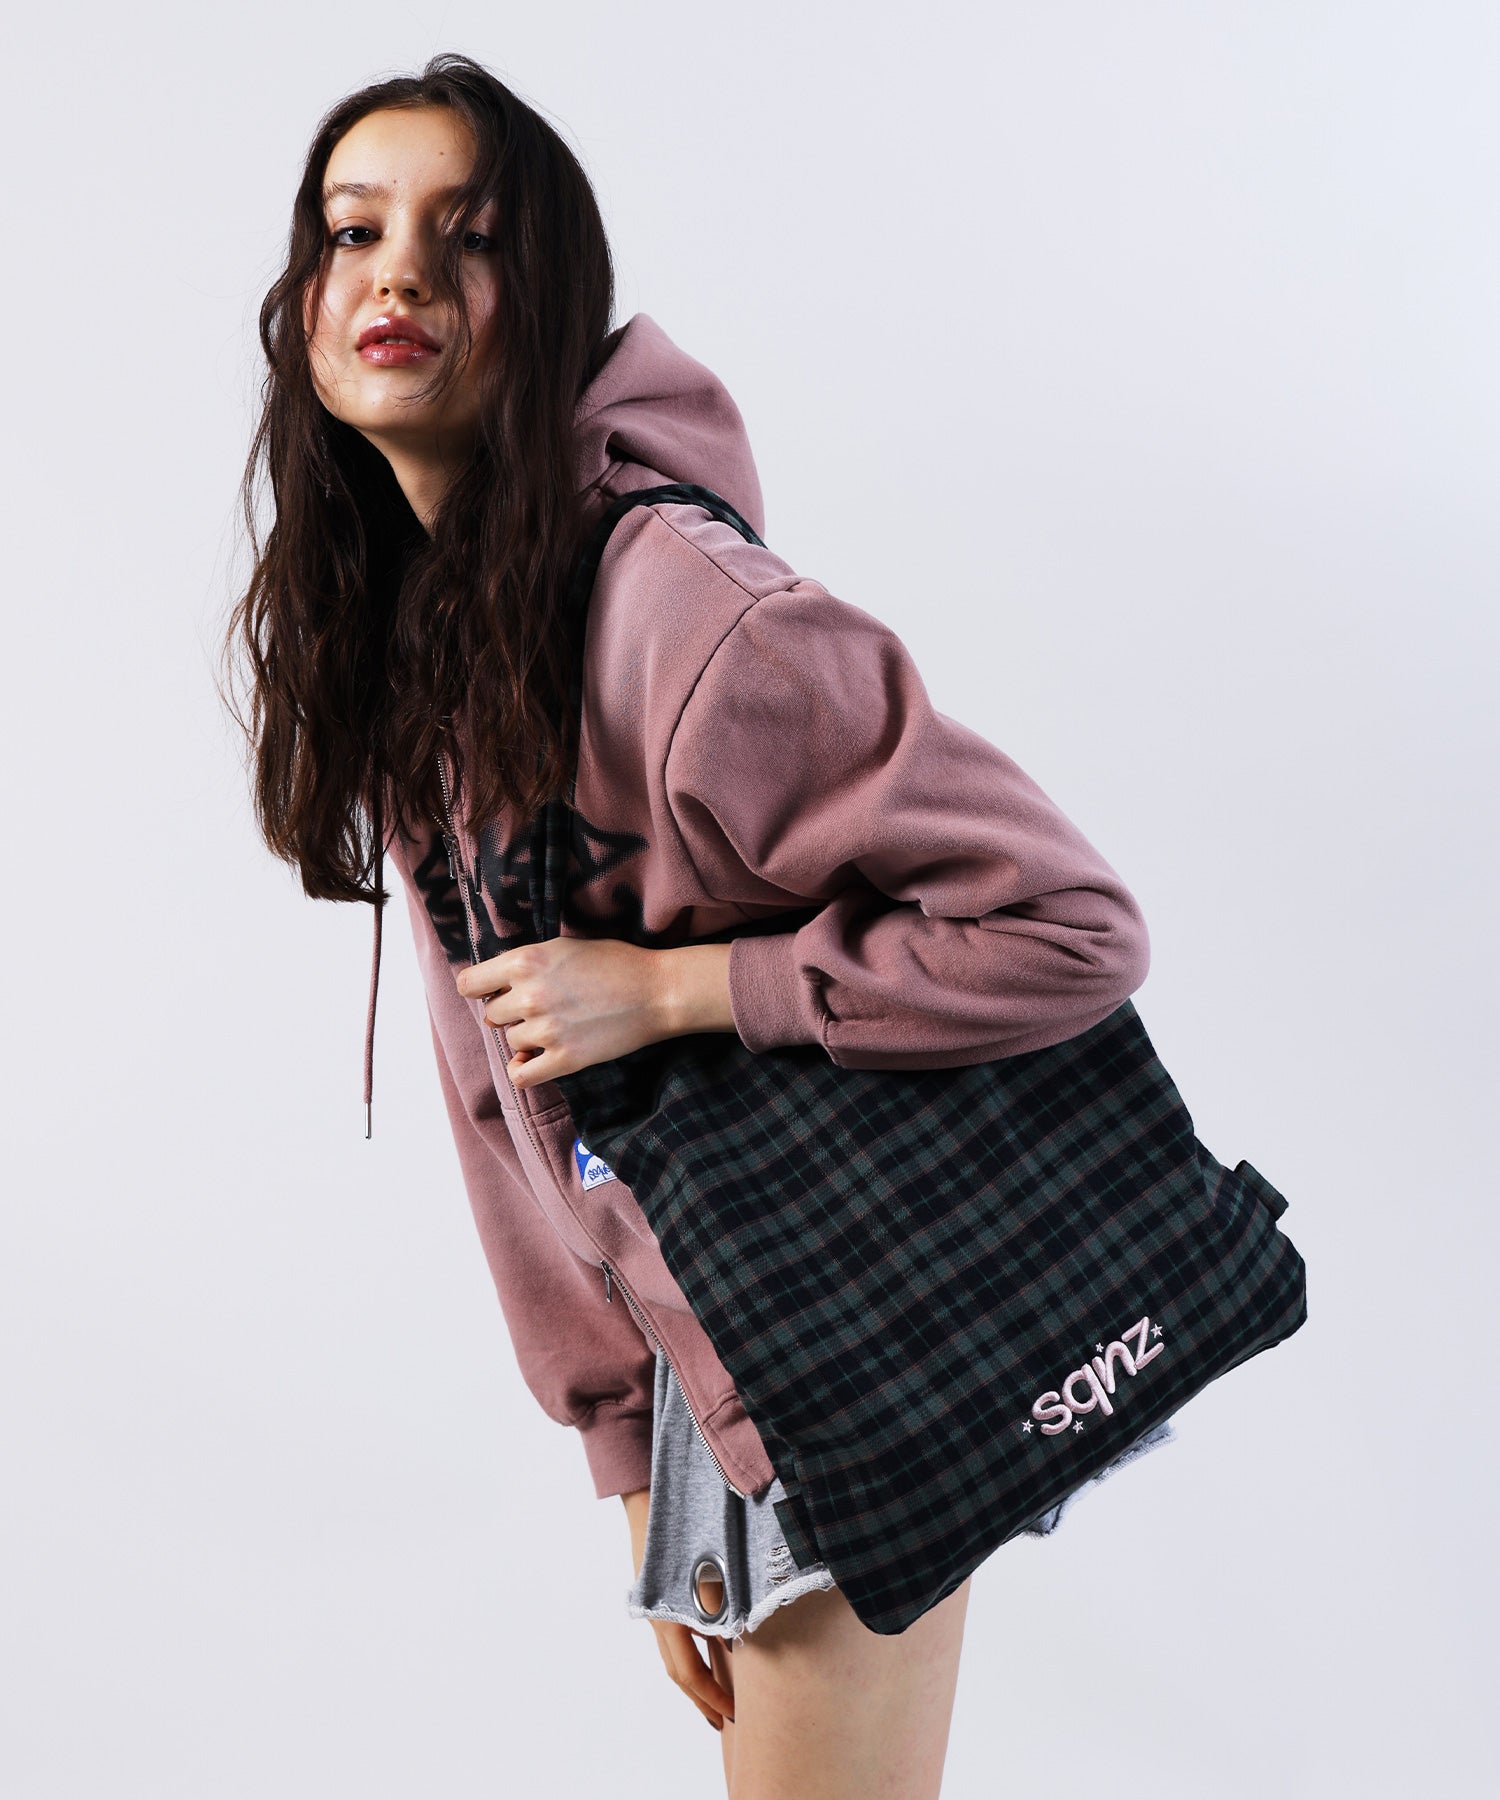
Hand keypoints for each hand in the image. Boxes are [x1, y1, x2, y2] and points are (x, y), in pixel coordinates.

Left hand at [455, 937, 733, 1089]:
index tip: (493, 993)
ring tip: (558, 1027)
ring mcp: (545, 1029)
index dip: (480, 989)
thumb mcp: (563, 947)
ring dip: (528, 1038)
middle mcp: (529, 995)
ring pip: (511, 1042)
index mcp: (525, 961)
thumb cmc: (615, 963)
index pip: (469, 984)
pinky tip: (538, 1060)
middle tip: (543, 1008)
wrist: (657, 991)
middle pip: (492, 1015)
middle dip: (512, 1013)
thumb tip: (496, 988)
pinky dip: (524, 1070)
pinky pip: (521, 1075)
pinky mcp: (564, 1059)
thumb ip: (527, 964)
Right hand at [620, 1486, 735, 1730]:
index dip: (712, 1698)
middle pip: (678, 1673)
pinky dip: (689, 1655)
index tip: (734, 1717)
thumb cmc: (687, 1535)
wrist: (650, 1505)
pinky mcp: (658, 1598)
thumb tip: (736, 1641)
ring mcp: (655, 1609)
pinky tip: (706, 1656)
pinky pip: (674, 1637)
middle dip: (701, 1700)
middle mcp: (658, 1619)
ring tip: (715, 1700)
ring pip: (673, 1657)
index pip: (691, 1673)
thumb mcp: (712, 1574)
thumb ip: (723, 1610)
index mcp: (668, 1619)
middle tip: (723, 1723)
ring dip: (694, 1681)